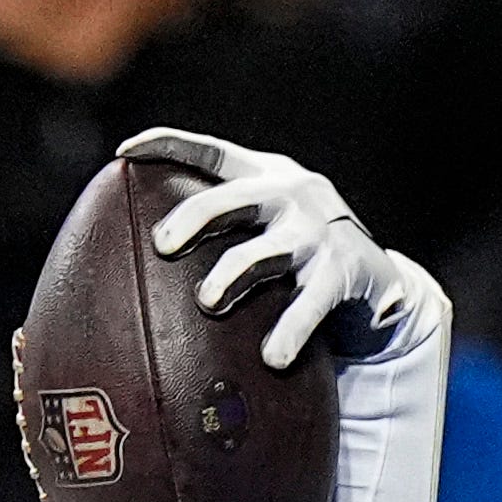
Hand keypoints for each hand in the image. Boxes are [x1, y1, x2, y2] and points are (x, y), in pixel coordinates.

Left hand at [128, 131, 433, 369]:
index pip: (213, 154)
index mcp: (265, 179)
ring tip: (208, 300)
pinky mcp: (346, 269)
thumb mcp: (261, 232)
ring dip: (235, 272)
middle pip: (236, 197)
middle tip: (163, 243)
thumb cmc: (297, 259)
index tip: (125, 151)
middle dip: (197, 216)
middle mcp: (293, 195)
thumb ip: (219, 236)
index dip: (170, 146)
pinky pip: (312, 301)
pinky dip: (291, 328)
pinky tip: (272, 356)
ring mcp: (320, 231)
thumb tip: (132, 269)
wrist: (376, 282)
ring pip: (270, 250)